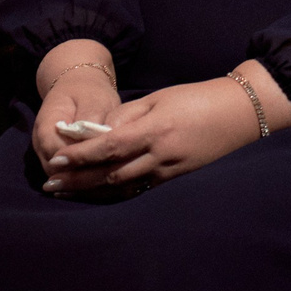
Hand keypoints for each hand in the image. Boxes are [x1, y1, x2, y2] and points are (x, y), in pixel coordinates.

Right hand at [27, 42, 124, 171]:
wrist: (77, 88)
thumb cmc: (88, 93)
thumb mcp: (94, 100)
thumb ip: (91, 121)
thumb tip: (95, 143)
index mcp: (46, 125)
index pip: (56, 152)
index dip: (79, 161)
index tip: (105, 161)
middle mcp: (40, 143)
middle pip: (56, 170)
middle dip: (82, 175)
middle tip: (111, 173)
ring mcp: (45, 154)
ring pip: (61, 177)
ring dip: (82, 179)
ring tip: (109, 175)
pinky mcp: (57, 160)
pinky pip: (66, 176)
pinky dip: (82, 177)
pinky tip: (102, 174)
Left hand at [39, 61, 290, 194]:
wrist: (240, 113)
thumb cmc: (197, 98)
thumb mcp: (159, 98)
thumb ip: (127, 116)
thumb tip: (98, 132)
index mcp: (155, 130)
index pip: (109, 147)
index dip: (81, 155)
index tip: (58, 158)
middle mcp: (160, 155)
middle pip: (111, 173)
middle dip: (78, 180)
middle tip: (51, 184)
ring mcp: (169, 170)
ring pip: (123, 186)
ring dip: (92, 190)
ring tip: (67, 192)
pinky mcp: (176, 178)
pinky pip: (140, 188)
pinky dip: (116, 191)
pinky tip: (98, 193)